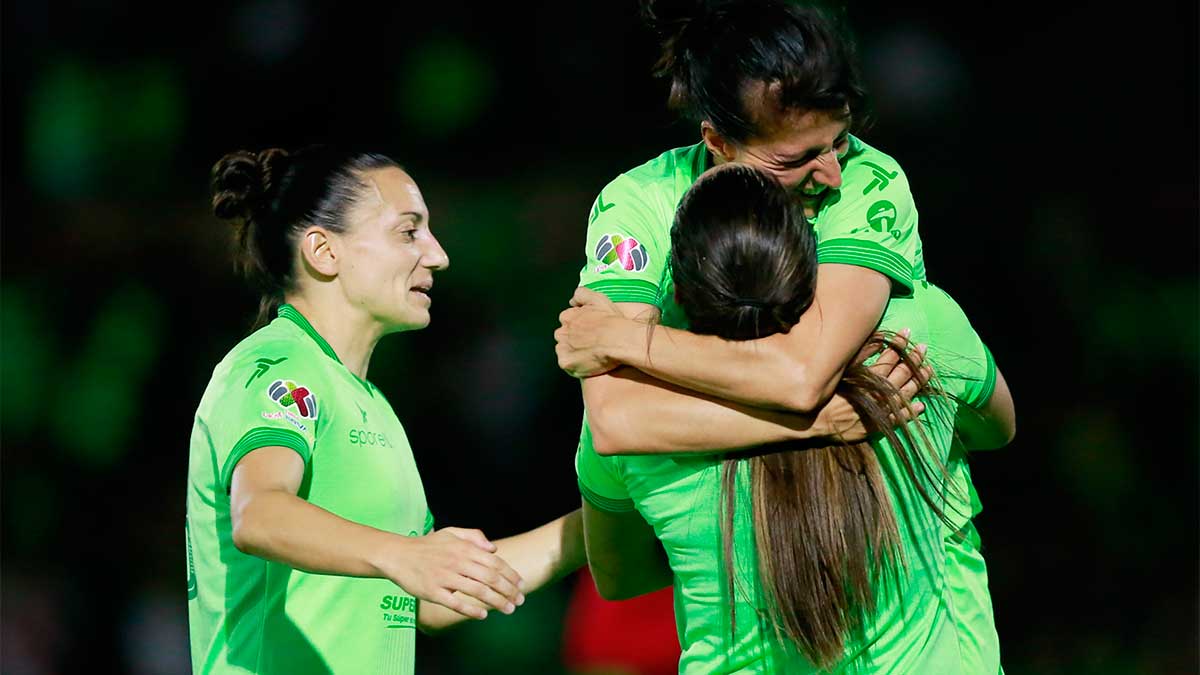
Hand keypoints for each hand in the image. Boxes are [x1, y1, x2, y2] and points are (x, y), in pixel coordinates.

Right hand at [375, 527, 524, 619]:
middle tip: (519, 600)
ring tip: (509, 609)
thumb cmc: (427, 546)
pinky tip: (483, 615)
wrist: (397, 555)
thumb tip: (494, 548)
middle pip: (490, 578)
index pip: (494, 562)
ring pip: (477, 591)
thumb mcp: (451, 532)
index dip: (510, 575)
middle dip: (508, 590)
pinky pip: (456, 603)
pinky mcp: (433, 592)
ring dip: (496, 601)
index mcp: (464, 548)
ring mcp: (445, 577)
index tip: (521, 585)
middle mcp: (457, 562)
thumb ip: (474, 536)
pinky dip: (471, 610)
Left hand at [554, 288, 629, 377]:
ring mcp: (563, 348)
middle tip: (590, 343)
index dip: (579, 327)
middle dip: (573, 340)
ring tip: (590, 354)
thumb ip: (581, 295)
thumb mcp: (598, 298)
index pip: (567, 322)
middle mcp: (562, 332)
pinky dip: (575, 365)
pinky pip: (567, 365)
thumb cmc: (611, 321)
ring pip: (564, 351)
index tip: (588, 331)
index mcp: (568, 317)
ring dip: (573, 353)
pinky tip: (588, 363)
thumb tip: (572, 301)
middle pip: (563, 337)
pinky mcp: (566, 362)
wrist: (620, 340)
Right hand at [814, 330, 931, 441]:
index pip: (890, 356)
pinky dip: (912, 412)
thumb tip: (879, 342)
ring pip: (906, 394)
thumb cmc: (824, 395)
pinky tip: (921, 406)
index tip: (908, 331)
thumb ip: (860, 355)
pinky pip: (899, 419)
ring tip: (929, 370)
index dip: (901, 343)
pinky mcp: (878, 426)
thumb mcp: (841, 370)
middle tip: (924, 348)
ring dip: (919, 381)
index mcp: (871, 378)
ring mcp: (882, 410)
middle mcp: (880, 393)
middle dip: (915, 359)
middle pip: (903, 373)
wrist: (814, 424)